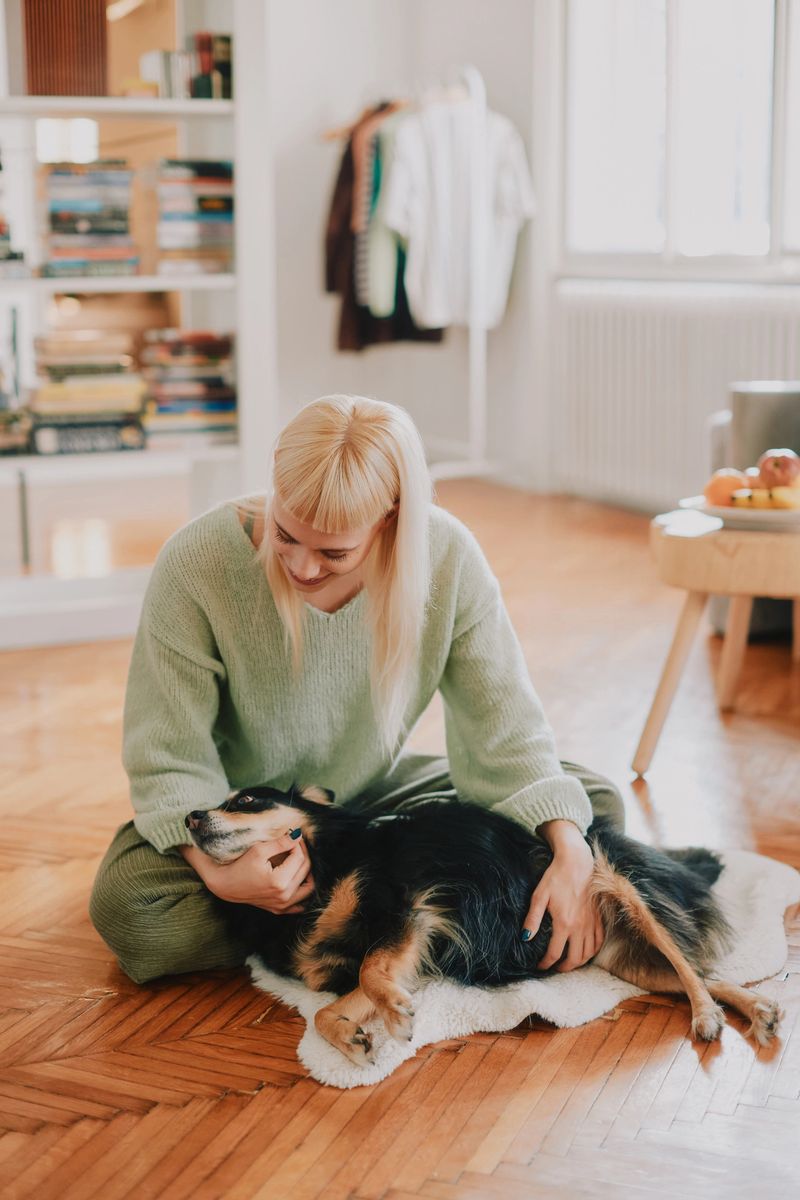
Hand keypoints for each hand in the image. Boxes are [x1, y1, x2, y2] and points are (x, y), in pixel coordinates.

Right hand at [180, 834, 315, 913]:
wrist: (226, 885)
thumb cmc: (240, 865)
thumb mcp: (259, 850)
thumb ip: (281, 843)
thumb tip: (298, 835)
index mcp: (279, 882)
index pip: (299, 858)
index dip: (297, 844)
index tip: (291, 836)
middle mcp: (284, 896)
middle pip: (305, 870)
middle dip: (303, 854)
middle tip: (295, 844)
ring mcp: (282, 905)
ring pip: (308, 888)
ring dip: (307, 872)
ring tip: (298, 859)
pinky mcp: (279, 909)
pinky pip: (300, 903)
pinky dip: (302, 891)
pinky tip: (298, 879)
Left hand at [523, 819, 602, 971]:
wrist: (576, 863)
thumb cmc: (555, 877)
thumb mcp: (539, 896)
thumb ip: (533, 918)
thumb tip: (525, 937)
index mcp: (564, 923)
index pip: (555, 954)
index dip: (545, 964)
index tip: (539, 966)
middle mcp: (580, 927)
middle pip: (575, 959)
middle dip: (564, 968)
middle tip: (554, 967)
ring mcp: (591, 923)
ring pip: (589, 953)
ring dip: (579, 962)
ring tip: (568, 961)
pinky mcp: (598, 918)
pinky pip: (599, 941)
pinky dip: (592, 951)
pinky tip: (585, 950)